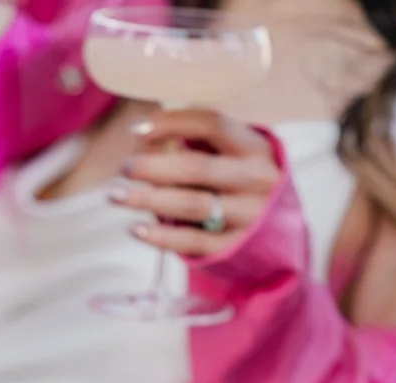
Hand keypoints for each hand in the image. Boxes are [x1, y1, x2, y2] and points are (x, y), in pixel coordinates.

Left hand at [110, 109, 281, 257]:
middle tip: (124, 168)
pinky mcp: (235, 247)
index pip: (212, 125)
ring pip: (192, 205)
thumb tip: (142, 134)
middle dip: (154, 166)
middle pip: (197, 168)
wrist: (280, 233)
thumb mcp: (235, 156)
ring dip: (149, 198)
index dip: (172, 123)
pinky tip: (136, 229)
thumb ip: (197, 144)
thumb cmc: (241, 183)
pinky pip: (194, 241)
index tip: (137, 128)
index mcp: (254, 148)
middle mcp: (256, 180)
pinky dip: (162, 236)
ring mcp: (248, 216)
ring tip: (115, 195)